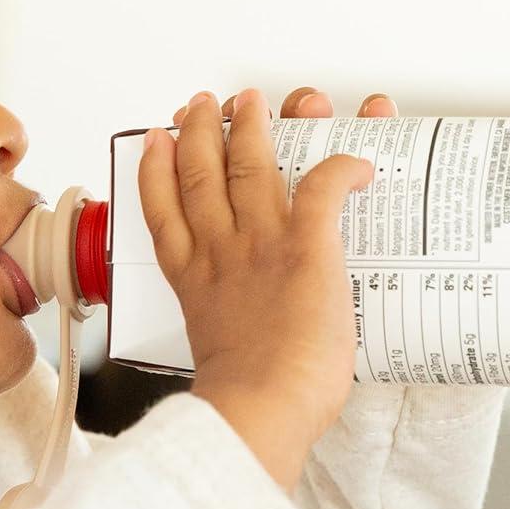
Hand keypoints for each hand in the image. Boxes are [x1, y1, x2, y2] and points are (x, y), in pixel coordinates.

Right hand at [139, 84, 389, 484]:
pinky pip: (322, 187)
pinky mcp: (306, 247)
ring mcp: (262, 244)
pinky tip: (354, 154)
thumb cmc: (245, 401)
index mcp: (194, 280)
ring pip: (250, 166)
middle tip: (201, 106)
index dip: (156, 170)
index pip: (163, 211)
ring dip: (251, 128)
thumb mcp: (217, 356)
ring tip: (251, 103)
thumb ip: (228, 336)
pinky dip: (340, 164)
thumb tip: (242, 349)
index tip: (156, 143)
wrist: (260, 405)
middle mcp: (221, 252)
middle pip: (202, 174)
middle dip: (201, 132)